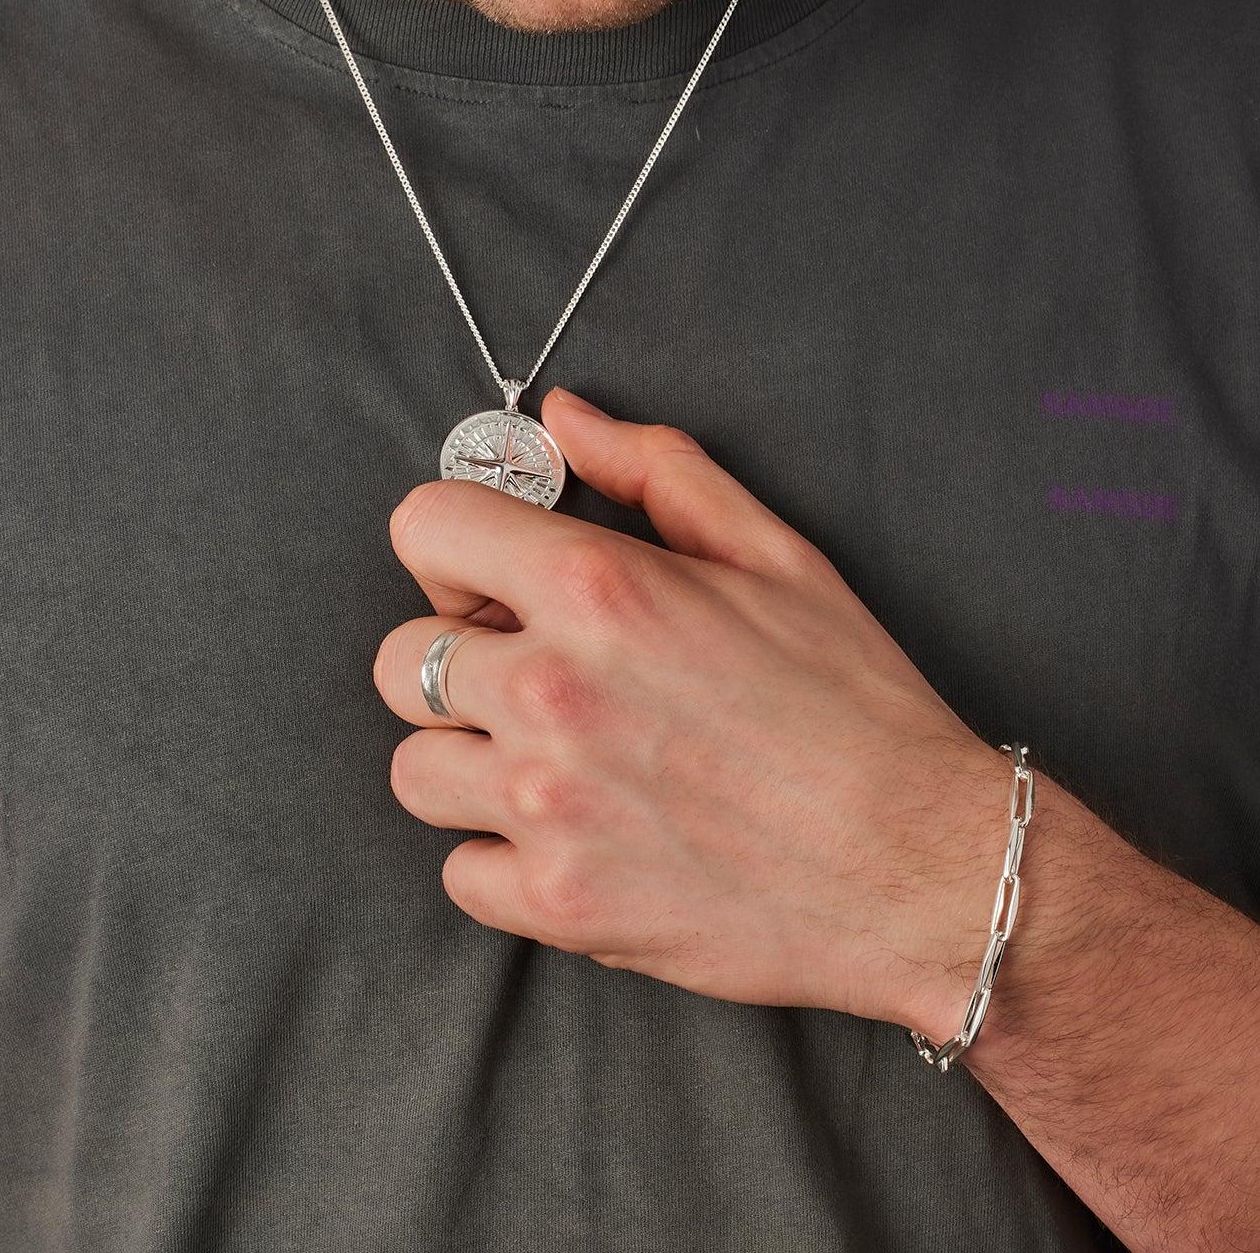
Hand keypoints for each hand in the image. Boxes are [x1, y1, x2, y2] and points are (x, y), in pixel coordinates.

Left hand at [373, 389, 1007, 1028]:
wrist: (920, 864)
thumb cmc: (855, 702)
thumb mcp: (772, 551)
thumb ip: (654, 467)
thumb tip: (563, 417)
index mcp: (597, 589)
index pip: (424, 526)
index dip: (457, 544)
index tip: (500, 576)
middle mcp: (551, 693)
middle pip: (400, 658)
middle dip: (457, 655)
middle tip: (536, 673)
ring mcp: (547, 807)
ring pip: (414, 769)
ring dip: (471, 759)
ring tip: (555, 758)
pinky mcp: (559, 903)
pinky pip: (460, 871)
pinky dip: (504, 856)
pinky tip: (579, 832)